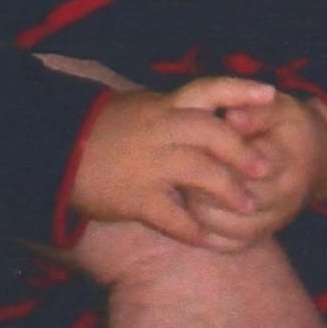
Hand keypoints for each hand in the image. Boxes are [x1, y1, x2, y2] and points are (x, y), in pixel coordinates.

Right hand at [71, 77, 277, 244]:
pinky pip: (172, 216)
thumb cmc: (100, 129)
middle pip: (214, 134)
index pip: (209, 89)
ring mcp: (149, 164)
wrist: (54, 151)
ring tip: (246, 206)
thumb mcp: (138, 107)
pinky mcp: (135, 198)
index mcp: (163, 105)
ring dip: (228, 191)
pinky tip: (205, 238)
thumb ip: (171, 110)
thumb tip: (203, 108)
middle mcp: (161, 129)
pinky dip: (192, 229)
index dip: (242, 90)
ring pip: (201, 173)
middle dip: (243, 152)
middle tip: (266, 168)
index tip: (272, 94)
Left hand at [186, 93, 326, 246]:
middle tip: (180, 166)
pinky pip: (226, 244)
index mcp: (288, 163)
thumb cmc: (287, 127)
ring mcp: (273, 222)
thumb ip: (255, 111)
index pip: (246, 169)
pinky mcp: (259, 237)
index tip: (194, 142)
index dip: (215, 157)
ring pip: (224, 227)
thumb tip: (231, 117)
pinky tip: (190, 209)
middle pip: (232, 201)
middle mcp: (284, 199)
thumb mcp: (277, 109)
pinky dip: (203, 230)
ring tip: (184, 184)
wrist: (312, 158)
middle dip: (200, 183)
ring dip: (197, 208)